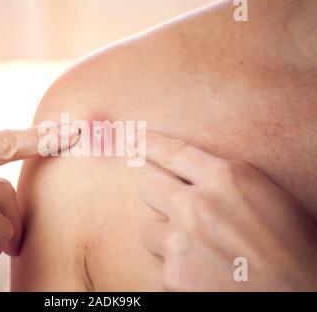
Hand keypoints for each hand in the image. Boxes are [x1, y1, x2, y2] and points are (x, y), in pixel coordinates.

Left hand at [138, 131, 316, 290]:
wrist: (301, 293)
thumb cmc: (289, 242)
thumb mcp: (261, 193)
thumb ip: (221, 179)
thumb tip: (184, 174)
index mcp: (226, 178)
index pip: (173, 152)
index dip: (148, 143)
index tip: (131, 139)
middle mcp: (198, 206)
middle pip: (148, 187)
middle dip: (160, 197)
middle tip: (179, 211)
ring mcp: (183, 242)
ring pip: (150, 230)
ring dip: (168, 238)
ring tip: (199, 251)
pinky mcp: (174, 276)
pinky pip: (162, 263)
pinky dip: (179, 269)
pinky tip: (205, 275)